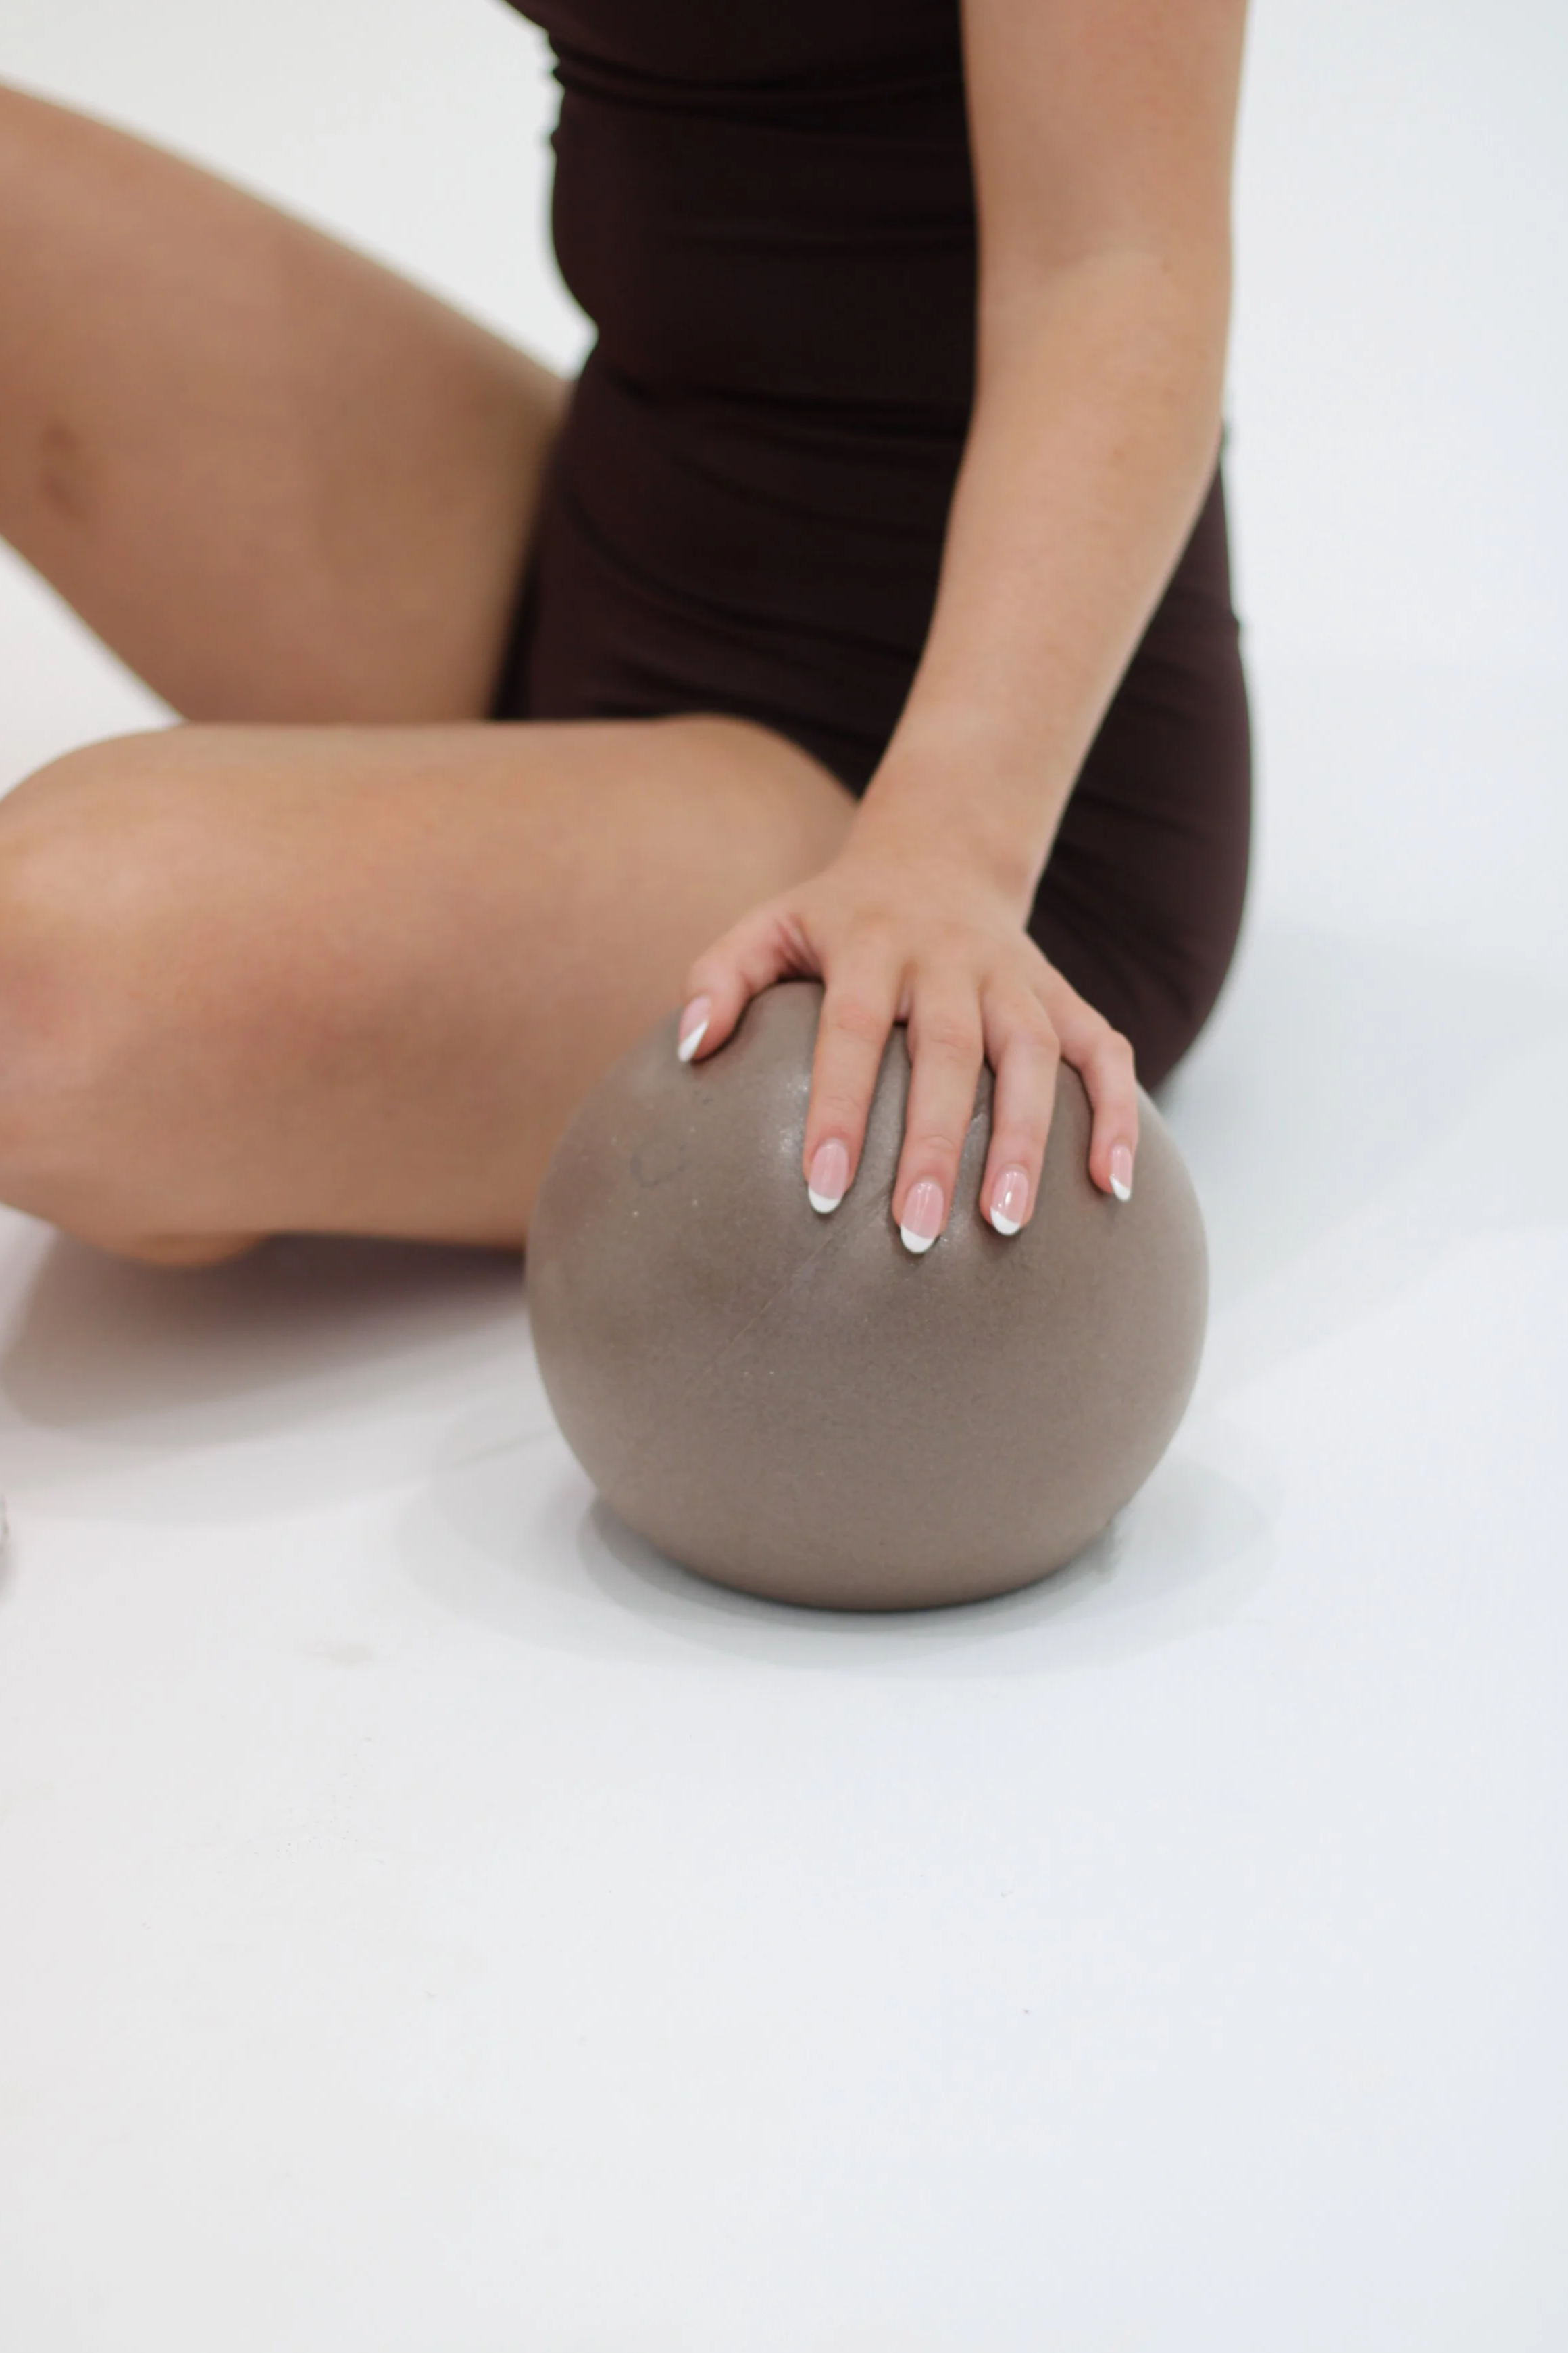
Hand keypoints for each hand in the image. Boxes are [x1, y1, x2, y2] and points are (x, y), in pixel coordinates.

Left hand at [673, 821, 1138, 1250]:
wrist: (939, 851)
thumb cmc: (837, 918)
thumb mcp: (770, 925)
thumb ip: (719, 978)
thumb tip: (688, 1049)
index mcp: (872, 943)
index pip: (854, 1029)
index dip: (841, 1106)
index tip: (824, 1188)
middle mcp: (951, 958)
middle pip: (951, 1053)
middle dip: (937, 1145)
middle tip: (916, 1233)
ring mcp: (1016, 977)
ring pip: (1036, 1056)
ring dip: (1028, 1141)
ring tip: (1007, 1225)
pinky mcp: (1063, 994)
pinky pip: (1107, 1052)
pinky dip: (1118, 1115)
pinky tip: (1112, 1189)